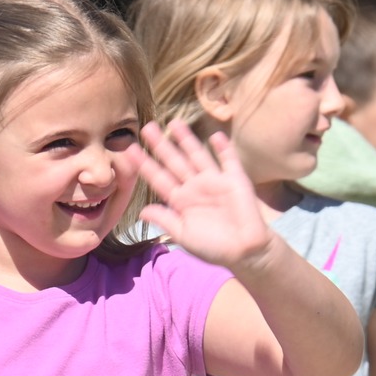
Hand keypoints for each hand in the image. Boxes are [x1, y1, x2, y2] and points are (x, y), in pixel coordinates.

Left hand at [135, 121, 276, 272]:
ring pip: (197, 156)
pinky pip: (228, 160)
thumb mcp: (184, 235)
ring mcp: (215, 181)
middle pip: (175, 162)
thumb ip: (165, 220)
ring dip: (187, 140)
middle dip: (161, 145)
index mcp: (181, 201)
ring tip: (174, 123)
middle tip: (147, 127)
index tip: (129, 150)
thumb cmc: (214, 248)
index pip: (159, 179)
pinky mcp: (235, 180)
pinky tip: (215, 135)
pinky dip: (223, 148)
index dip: (145, 165)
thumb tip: (141, 212)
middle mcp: (195, 187)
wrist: (246, 252)